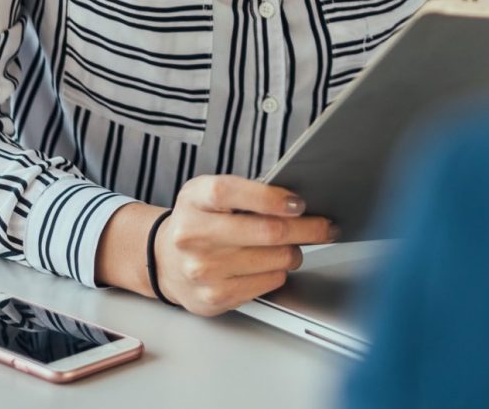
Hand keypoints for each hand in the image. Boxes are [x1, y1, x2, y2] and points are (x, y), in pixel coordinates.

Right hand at [152, 175, 336, 315]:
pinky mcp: (214, 297)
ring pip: (275, 259)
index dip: (272, 197)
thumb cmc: (198, 221)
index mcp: (195, 200)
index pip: (233, 192)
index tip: (299, 203)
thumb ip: (245, 192)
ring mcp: (203, 269)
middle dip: (308, 229)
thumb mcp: (209, 193)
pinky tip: (270, 264)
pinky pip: (269, 282)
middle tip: (324, 227)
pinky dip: (279, 272)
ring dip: (295, 252)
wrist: (164, 260)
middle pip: (268, 231)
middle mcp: (194, 235)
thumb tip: (296, 202)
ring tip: (291, 246)